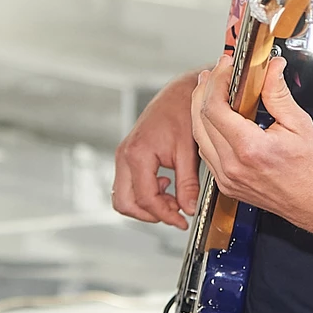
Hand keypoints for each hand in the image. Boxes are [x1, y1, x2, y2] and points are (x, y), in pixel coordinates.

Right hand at [113, 71, 202, 229]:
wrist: (180, 91)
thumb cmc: (183, 112)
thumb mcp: (189, 151)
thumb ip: (188, 183)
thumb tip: (188, 209)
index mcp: (137, 154)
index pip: (145, 199)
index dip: (165, 215)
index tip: (182, 221)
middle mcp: (125, 155)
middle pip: (124, 202)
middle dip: (149, 214)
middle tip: (174, 213)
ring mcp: (124, 154)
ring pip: (123, 195)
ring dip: (146, 204)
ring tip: (172, 198)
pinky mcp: (129, 154)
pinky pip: (128, 184)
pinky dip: (144, 192)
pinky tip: (166, 185)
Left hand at [191, 55, 312, 239]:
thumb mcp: (300, 124)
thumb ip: (278, 93)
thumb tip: (272, 68)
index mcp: (250, 149)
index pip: (215, 108)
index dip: (216, 82)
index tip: (225, 67)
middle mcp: (233, 166)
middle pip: (200, 120)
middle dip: (204, 90)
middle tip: (215, 73)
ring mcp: (227, 178)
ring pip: (198, 136)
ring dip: (201, 109)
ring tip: (211, 89)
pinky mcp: (227, 185)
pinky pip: (206, 152)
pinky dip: (206, 130)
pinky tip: (215, 117)